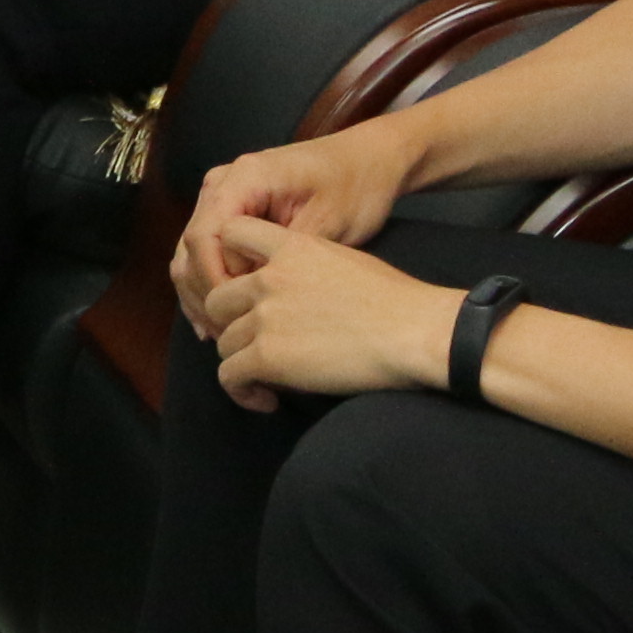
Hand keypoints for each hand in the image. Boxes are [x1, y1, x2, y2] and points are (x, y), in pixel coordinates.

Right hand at [165, 124, 417, 319]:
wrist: (369, 161)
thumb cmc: (355, 187)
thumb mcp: (326, 223)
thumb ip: (282, 256)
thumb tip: (249, 294)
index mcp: (243, 179)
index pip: (204, 237)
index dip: (215, 283)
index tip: (239, 319)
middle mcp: (221, 185)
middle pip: (190, 247)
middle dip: (205, 295)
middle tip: (229, 338)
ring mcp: (222, 198)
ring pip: (191, 253)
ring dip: (202, 296)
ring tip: (221, 337)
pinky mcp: (231, 213)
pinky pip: (207, 253)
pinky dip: (209, 286)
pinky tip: (216, 322)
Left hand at [187, 218, 460, 411]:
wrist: (415, 331)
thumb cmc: (395, 300)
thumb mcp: (344, 259)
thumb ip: (304, 266)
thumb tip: (291, 289)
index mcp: (290, 248)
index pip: (230, 233)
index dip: (228, 260)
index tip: (244, 287)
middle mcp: (268, 278)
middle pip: (217, 298)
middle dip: (230, 322)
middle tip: (255, 343)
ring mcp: (265, 317)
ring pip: (222, 341)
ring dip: (240, 361)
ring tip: (266, 378)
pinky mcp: (268, 356)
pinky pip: (229, 376)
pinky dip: (242, 391)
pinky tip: (266, 399)